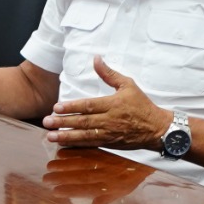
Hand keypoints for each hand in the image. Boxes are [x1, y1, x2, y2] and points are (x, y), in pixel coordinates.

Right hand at [37, 149, 147, 203]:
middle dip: (62, 178)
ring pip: (82, 163)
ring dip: (64, 164)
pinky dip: (74, 151)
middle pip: (81, 176)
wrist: (149, 155)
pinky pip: (89, 149)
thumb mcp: (121, 191)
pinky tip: (62, 151)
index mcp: (110, 187)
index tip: (55, 192)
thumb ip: (105, 200)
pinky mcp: (107, 147)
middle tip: (46, 178)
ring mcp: (107, 160)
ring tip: (50, 165)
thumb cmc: (133, 175)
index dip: (70, 191)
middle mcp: (107, 174)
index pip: (86, 190)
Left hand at [43, 58, 169, 150]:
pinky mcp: (110, 143)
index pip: (89, 106)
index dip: (72, 107)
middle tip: (47, 122)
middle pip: (83, 122)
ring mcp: (109, 134)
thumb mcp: (128, 84)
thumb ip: (109, 74)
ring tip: (50, 136)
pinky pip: (91, 145)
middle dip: (63, 122)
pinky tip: (64, 144)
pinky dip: (77, 145)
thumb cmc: (142, 104)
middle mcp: (110, 120)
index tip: (57, 107)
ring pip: (85, 136)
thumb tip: (96, 58)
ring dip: (66, 136)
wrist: (156, 128)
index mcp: (113, 104)